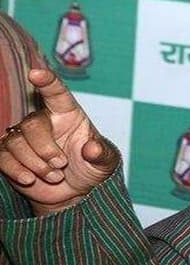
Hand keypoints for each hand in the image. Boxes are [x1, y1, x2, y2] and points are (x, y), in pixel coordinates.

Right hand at [0, 69, 118, 215]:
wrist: (76, 191)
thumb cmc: (91, 167)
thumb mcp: (105, 162)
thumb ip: (102, 154)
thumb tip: (93, 148)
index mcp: (67, 113)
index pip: (56, 92)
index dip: (46, 82)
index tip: (35, 74)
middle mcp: (44, 121)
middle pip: (32, 124)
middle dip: (46, 149)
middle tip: (62, 165)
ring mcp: (24, 138)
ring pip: (15, 142)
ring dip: (35, 164)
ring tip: (55, 176)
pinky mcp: (9, 156)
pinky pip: (2, 157)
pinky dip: (16, 170)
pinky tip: (30, 179)